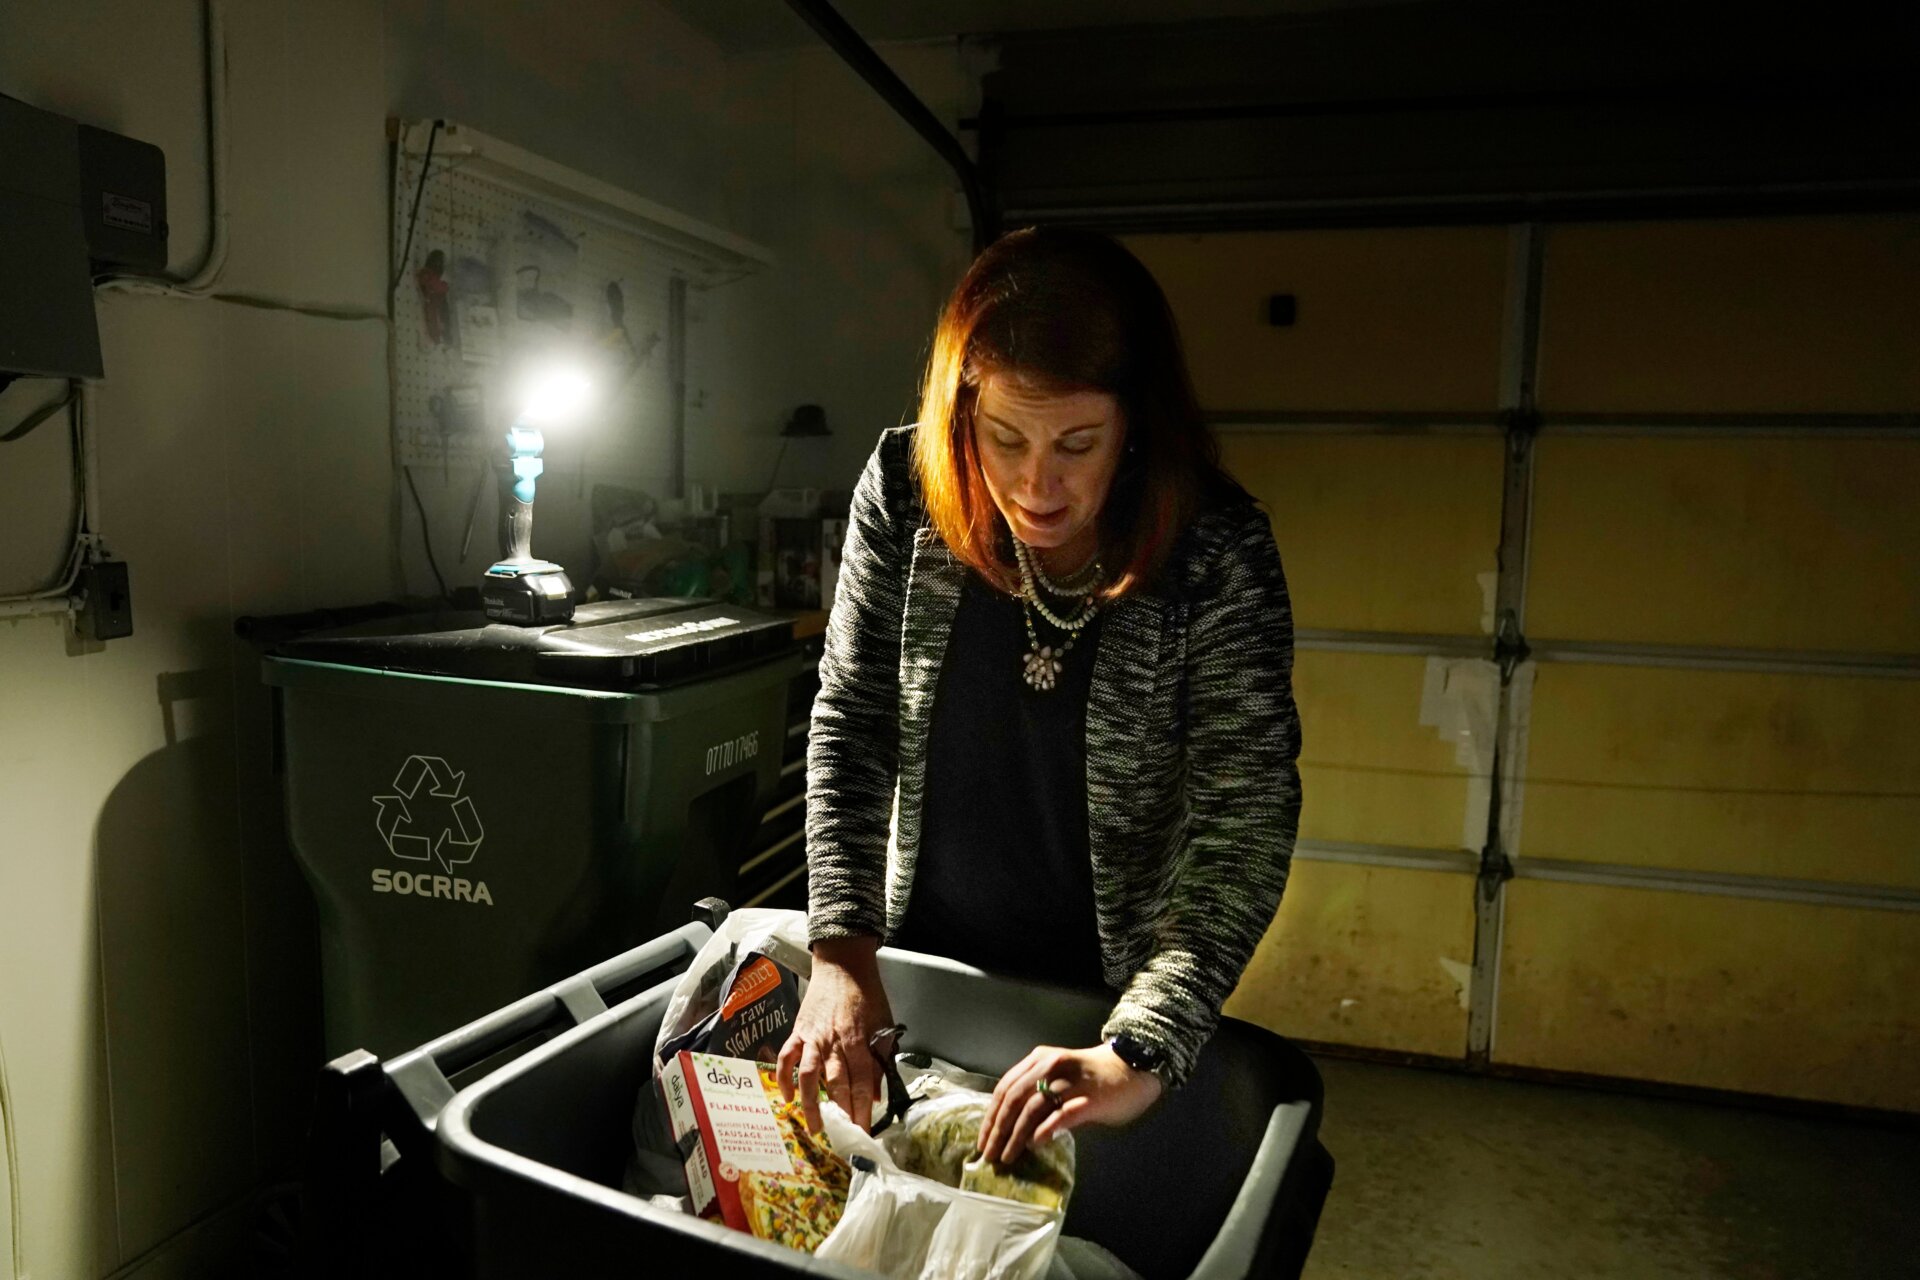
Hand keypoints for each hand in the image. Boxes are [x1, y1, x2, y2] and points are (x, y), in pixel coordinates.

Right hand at [777, 935, 892, 1134]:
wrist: (842, 965)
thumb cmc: (867, 995)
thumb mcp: (884, 1024)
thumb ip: (880, 1059)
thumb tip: (874, 1096)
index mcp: (859, 1040)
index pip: (862, 1082)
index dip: (862, 1109)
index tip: (864, 1132)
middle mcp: (834, 1042)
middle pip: (837, 1083)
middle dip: (841, 1113)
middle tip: (843, 1138)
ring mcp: (813, 1038)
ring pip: (809, 1075)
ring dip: (811, 1103)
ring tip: (815, 1127)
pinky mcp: (797, 1032)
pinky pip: (786, 1058)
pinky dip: (784, 1079)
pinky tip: (787, 1099)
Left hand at [979, 1043, 1164, 1165]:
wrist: (1134, 1067)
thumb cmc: (1094, 1077)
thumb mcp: (1059, 1077)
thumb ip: (1038, 1094)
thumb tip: (1011, 1126)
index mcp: (1039, 1060)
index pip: (1005, 1088)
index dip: (991, 1116)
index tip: (983, 1139)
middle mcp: (1051, 1066)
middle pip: (1014, 1098)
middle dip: (998, 1129)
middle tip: (989, 1154)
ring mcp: (1070, 1081)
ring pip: (1033, 1107)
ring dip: (1016, 1135)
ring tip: (1007, 1156)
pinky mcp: (1089, 1098)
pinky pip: (1062, 1114)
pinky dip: (1045, 1129)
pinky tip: (1035, 1144)